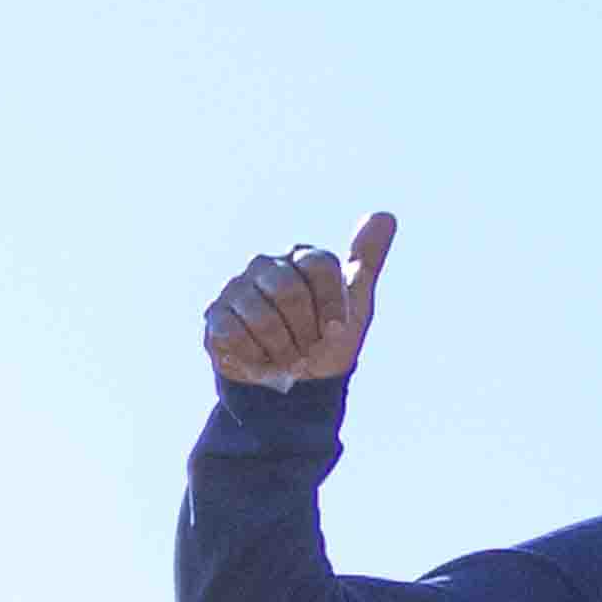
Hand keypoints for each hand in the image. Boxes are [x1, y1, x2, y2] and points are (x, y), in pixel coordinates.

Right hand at [203, 213, 396, 389]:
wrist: (297, 386)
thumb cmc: (326, 340)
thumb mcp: (356, 304)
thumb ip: (367, 261)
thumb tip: (385, 215)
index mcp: (301, 258)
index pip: (319, 265)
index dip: (331, 303)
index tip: (337, 329)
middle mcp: (266, 266)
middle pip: (289, 290)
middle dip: (305, 331)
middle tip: (310, 349)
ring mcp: (237, 289)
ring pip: (262, 316)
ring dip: (283, 349)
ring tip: (290, 360)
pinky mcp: (216, 316)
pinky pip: (235, 333)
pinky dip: (257, 356)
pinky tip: (263, 361)